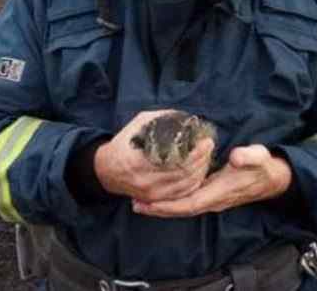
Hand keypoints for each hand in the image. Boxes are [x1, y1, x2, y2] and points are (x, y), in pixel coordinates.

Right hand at [94, 110, 214, 202]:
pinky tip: (200, 172)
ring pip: (185, 186)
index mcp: (139, 162)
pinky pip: (181, 194)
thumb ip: (160, 119)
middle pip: (184, 174)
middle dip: (202, 159)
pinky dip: (194, 183)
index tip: (205, 140)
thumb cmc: (123, 145)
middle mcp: (145, 181)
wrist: (106, 172)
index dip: (195, 153)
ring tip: (207, 156)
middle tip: (209, 145)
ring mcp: (151, 193)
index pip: (175, 161)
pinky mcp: (155, 199)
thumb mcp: (137, 125)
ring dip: (201, 171)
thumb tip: (184, 117)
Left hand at [132, 145, 290, 217]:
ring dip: (162, 206)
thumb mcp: (259, 157)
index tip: (149, 203)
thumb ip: (248, 156)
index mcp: (219, 192)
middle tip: (135, 203)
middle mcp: (213, 200)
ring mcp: (211, 199)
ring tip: (140, 202)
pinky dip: (171, 200)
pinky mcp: (209, 194)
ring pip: (182, 207)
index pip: (189, 203)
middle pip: (181, 210)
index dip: (169, 205)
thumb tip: (236, 157)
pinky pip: (186, 201)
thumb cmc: (262, 166)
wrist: (272, 179)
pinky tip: (158, 195)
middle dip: (158, 209)